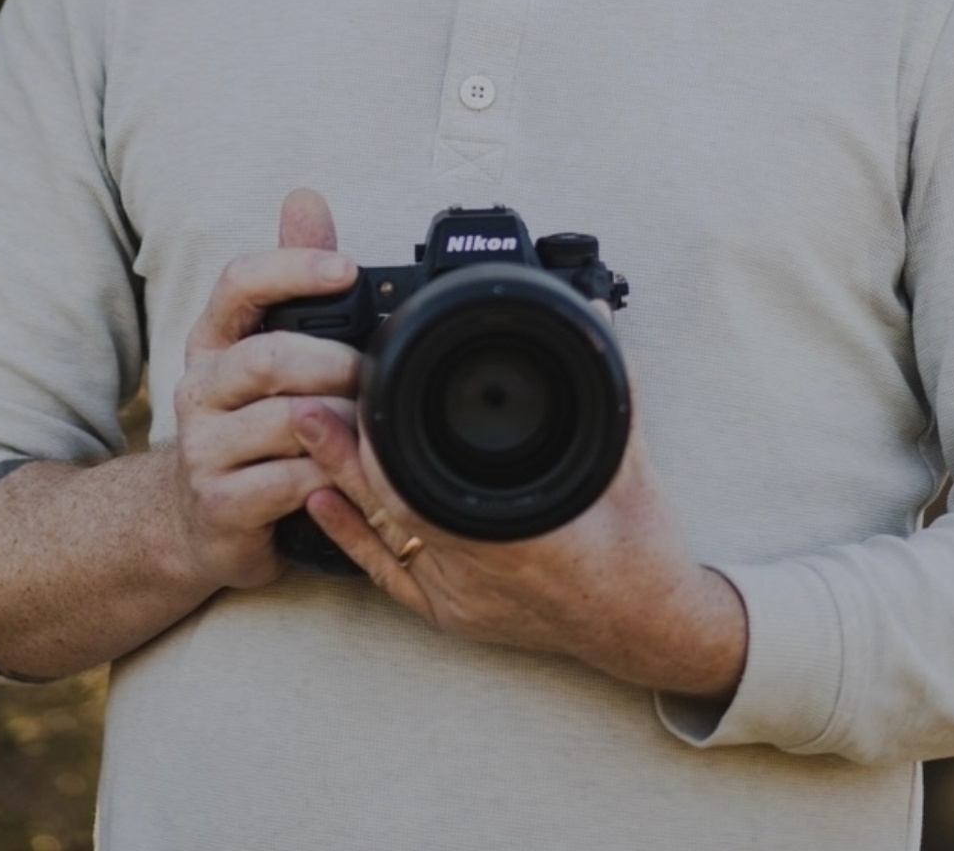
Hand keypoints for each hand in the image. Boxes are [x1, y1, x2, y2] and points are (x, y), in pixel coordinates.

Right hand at [168, 188, 359, 594]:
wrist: (199, 519)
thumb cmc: (250, 421)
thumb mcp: (265, 348)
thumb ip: (290, 281)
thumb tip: (304, 199)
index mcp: (213, 340)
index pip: (238, 282)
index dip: (293, 268)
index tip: (346, 269)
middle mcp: (199, 388)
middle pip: (268, 355)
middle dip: (335, 362)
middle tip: (374, 373)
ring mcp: (203, 449)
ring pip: (284, 420)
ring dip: (342, 421)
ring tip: (369, 424)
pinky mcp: (221, 504)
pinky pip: (290, 482)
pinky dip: (332, 476)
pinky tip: (349, 473)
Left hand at [290, 398, 747, 700]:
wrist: (649, 633)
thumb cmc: (643, 557)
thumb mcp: (632, 466)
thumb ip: (613, 388)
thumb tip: (598, 319)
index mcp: (520, 540)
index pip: (426, 494)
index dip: (379, 452)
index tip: (351, 403)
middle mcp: (480, 575)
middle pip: (391, 511)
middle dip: (343, 457)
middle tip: (304, 407)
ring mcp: (461, 598)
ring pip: (382, 539)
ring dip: (342, 487)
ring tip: (305, 437)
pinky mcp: (453, 613)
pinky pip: (389, 574)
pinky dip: (352, 536)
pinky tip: (321, 501)